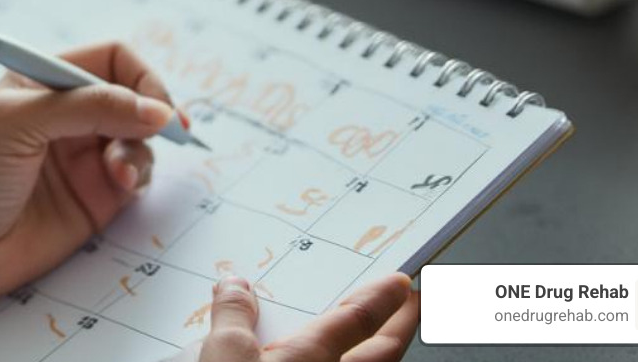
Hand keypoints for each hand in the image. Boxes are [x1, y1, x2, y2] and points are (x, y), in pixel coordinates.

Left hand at [0, 41, 178, 311]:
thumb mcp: (21, 121)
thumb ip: (89, 106)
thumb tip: (155, 110)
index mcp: (46, 80)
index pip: (112, 59)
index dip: (141, 76)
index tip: (155, 104)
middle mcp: (69, 114)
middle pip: (135, 96)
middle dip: (153, 112)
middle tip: (168, 130)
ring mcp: (84, 155)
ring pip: (141, 137)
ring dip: (142, 148)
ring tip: (119, 172)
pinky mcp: (96, 196)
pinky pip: (138, 175)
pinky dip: (140, 174)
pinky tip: (120, 184)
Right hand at [192, 273, 418, 361]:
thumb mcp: (221, 357)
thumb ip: (232, 318)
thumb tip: (235, 287)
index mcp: (309, 359)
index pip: (358, 319)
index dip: (382, 297)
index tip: (401, 283)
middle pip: (384, 353)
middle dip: (402, 327)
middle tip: (416, 305)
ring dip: (384, 358)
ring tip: (385, 342)